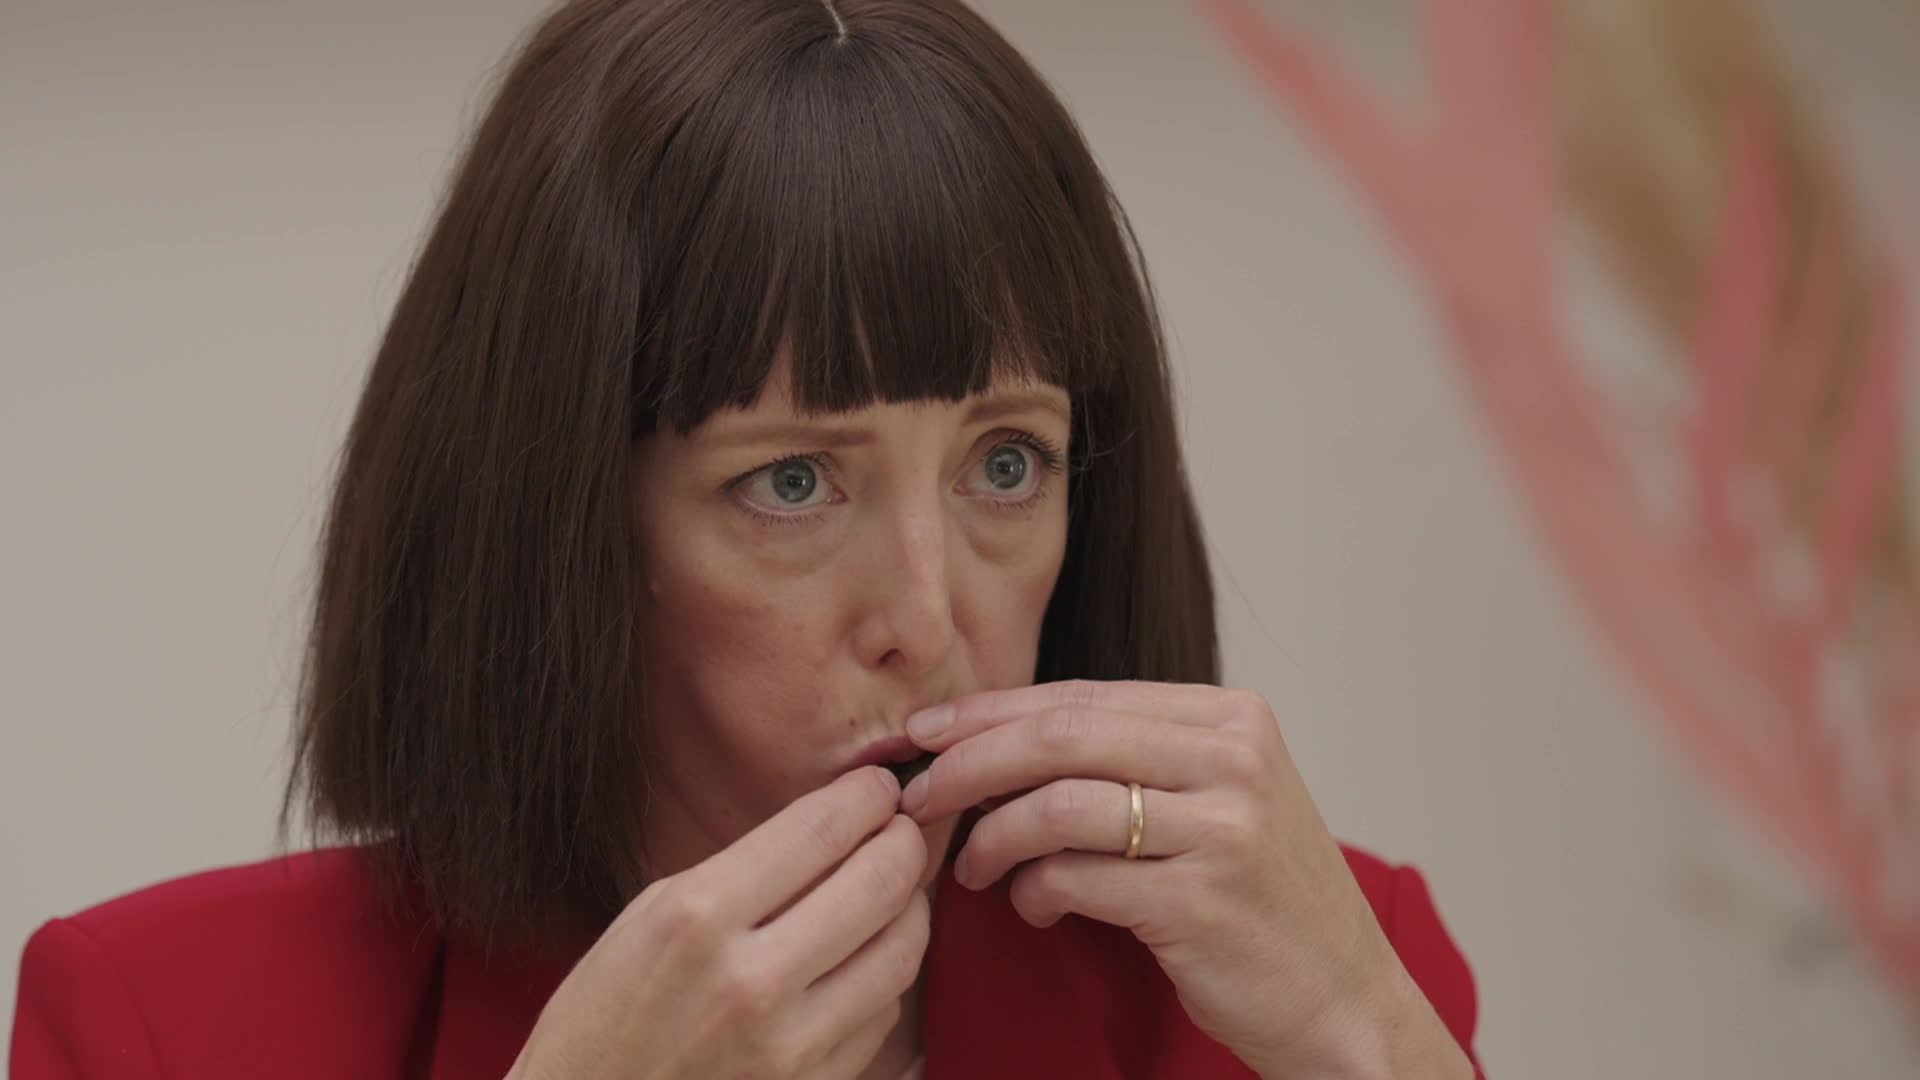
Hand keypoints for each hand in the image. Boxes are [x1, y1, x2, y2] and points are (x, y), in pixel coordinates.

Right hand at [508, 766, 928, 1079]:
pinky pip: (882, 1016)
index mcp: (697, 918)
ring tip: (894, 891)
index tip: (879, 788)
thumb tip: (832, 826)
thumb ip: (741, 872)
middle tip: (904, 829)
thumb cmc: (607, 1014)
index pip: (819, 831)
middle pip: (880, 884)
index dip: (867, 797)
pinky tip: (863, 959)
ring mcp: (786, 1046)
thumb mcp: (650, 918)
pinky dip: (884, 978)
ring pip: (900, 952)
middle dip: (907, 842)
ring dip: (910, 909)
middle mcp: (749, 980)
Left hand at [899, 680, 1471, 1078]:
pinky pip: (1074, 878)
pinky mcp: (1200, 901)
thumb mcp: (1217, 797)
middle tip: (917, 795)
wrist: (1342, 998)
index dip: (989, 710)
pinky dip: (1033, 891)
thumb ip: (1130, 755)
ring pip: (1056, 805)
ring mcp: (1222, 828)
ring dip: (991, 837)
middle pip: (1059, 736)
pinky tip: (1031, 906)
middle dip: (967, 763)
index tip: (925, 731)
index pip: (1080, 696)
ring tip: (973, 867)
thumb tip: (995, 736)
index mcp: (1231, 717)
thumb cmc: (1260, 899)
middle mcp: (1233, 758)